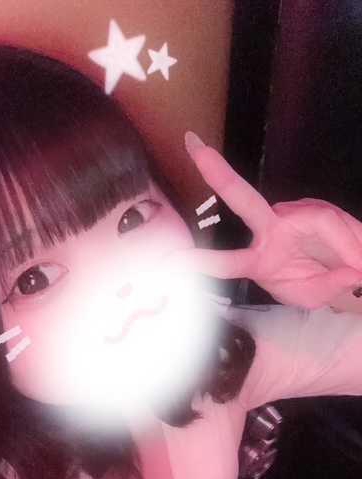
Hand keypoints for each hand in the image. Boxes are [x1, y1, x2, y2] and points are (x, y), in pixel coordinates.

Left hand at [166, 133, 361, 309]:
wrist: (341, 275)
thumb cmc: (316, 284)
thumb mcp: (314, 297)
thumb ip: (326, 288)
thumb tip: (350, 274)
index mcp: (258, 259)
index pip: (227, 260)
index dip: (203, 261)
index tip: (171, 260)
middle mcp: (270, 230)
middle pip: (243, 199)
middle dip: (218, 173)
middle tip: (192, 146)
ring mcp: (293, 215)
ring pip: (315, 219)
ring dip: (342, 244)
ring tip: (356, 268)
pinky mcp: (316, 210)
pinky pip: (331, 221)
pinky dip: (349, 242)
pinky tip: (356, 260)